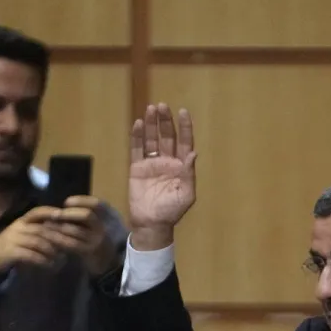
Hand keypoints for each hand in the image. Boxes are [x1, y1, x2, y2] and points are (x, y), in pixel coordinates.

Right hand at [0, 206, 66, 271]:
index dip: (50, 211)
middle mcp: (17, 227)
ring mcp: (12, 239)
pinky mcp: (9, 252)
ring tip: (62, 259)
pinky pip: (29, 254)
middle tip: (70, 246)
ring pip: (37, 242)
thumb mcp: (26, 235)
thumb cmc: (14, 247)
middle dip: (57, 238)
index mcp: (22, 221)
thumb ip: (41, 232)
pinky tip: (49, 266)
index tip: (62, 214)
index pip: (37, 212)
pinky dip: (41, 260)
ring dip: (51, 251)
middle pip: (41, 229)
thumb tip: (64, 233)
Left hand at [46, 195, 117, 275]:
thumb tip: (69, 204)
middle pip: (86, 215)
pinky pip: (70, 243)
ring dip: (58, 226)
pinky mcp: (89, 252)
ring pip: (75, 230)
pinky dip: (58, 239)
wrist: (112, 265)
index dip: (80, 201)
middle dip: (67, 213)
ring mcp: (97, 241)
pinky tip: (50, 237)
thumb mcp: (105, 223)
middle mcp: (106, 228)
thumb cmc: (104, 239)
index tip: (66, 202)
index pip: (97, 204)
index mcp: (111, 217)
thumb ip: (93, 213)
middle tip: (53, 214)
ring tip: (47, 225)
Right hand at [127, 103, 196, 249]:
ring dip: (152, 124)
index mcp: (181, 167)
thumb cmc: (172, 211)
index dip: (185, 127)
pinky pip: (137, 149)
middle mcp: (167, 161)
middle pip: (167, 136)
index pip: (184, 142)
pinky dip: (137, 136)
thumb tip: (193, 153)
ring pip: (152, 139)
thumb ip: (189, 174)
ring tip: (151, 109)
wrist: (152, 224)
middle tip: (163, 106)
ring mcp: (152, 164)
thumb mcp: (186, 195)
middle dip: (166, 121)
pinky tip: (138, 124)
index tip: (183, 112)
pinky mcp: (137, 168)